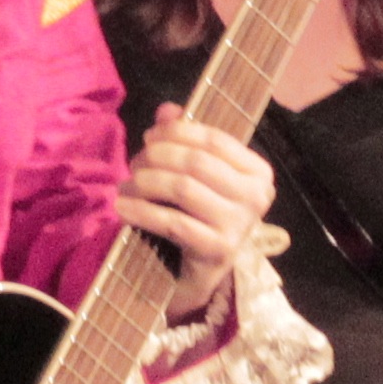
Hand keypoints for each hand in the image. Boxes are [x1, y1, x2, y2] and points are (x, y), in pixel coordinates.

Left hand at [117, 107, 273, 319]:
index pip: (215, 140)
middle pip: (196, 163)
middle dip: (157, 157)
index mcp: (258, 172)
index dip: (177, 133)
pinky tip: (123, 207)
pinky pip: (172, 222)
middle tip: (134, 164)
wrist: (200, 272)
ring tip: (125, 186)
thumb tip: (167, 111)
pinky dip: (142, 212)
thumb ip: (185, 140)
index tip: (149, 136)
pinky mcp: (218, 251)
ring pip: (182, 189)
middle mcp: (256, 197)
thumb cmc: (201, 216)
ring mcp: (239, 226)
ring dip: (145, 183)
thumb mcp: (197, 175)